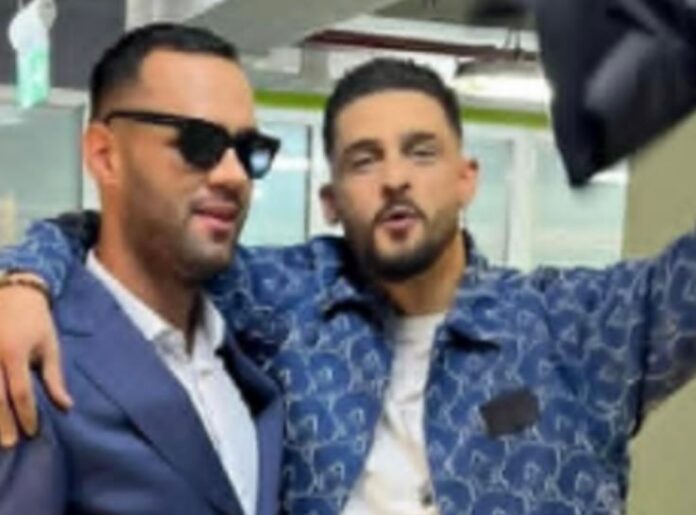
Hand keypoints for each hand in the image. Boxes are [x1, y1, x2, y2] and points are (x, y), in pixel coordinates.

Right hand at [0, 279, 71, 446]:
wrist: (13, 293)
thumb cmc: (37, 321)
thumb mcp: (50, 346)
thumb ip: (54, 378)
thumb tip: (66, 406)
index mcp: (14, 353)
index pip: (19, 392)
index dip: (26, 414)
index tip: (32, 431)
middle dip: (2, 423)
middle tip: (10, 444)